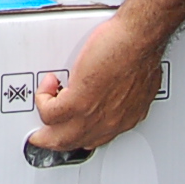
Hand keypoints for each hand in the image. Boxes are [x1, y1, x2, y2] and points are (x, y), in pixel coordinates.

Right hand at [31, 9, 164, 152]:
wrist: (138, 40)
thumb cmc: (142, 50)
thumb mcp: (141, 81)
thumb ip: (126, 92)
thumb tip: (118, 89)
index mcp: (125, 117)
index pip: (97, 138)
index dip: (79, 133)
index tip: (71, 124)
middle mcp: (109, 122)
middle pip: (74, 143)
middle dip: (54, 140)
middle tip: (42, 135)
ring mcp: (93, 116)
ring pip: (59, 137)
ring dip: (46, 123)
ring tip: (45, 100)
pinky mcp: (78, 102)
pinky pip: (49, 113)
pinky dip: (44, 98)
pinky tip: (51, 82)